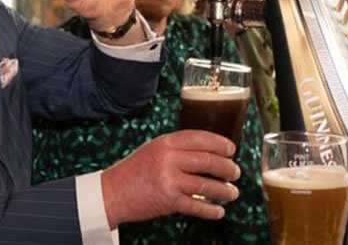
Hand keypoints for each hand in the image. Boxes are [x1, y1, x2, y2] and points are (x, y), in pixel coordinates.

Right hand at [101, 130, 240, 228]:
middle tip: (235, 172)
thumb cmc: (133, 171)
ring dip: (223, 190)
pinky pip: (197, 206)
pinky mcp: (168, 200)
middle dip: (227, 167)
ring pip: (206, 184)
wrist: (112, 193)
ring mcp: (169, 180)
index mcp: (165, 143)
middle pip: (207, 160)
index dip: (219, 143)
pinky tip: (218, 211)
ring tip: (232, 192)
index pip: (199, 138)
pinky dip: (211, 210)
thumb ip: (175, 149)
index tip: (231, 149)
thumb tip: (206, 152)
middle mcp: (168, 159)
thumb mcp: (152, 150)